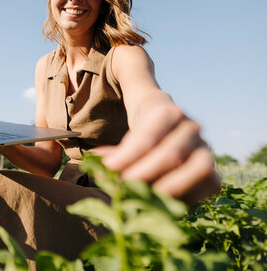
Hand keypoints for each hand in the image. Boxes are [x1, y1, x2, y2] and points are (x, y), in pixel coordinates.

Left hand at [95, 103, 219, 203]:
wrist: (166, 126)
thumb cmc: (142, 134)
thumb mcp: (128, 137)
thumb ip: (116, 153)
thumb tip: (97, 164)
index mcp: (168, 111)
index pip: (149, 136)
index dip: (128, 155)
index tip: (109, 169)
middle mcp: (192, 127)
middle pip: (173, 153)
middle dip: (145, 174)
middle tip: (123, 187)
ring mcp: (207, 147)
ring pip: (198, 168)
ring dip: (169, 188)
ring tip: (143, 198)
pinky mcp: (214, 168)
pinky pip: (209, 184)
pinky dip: (188, 196)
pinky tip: (163, 202)